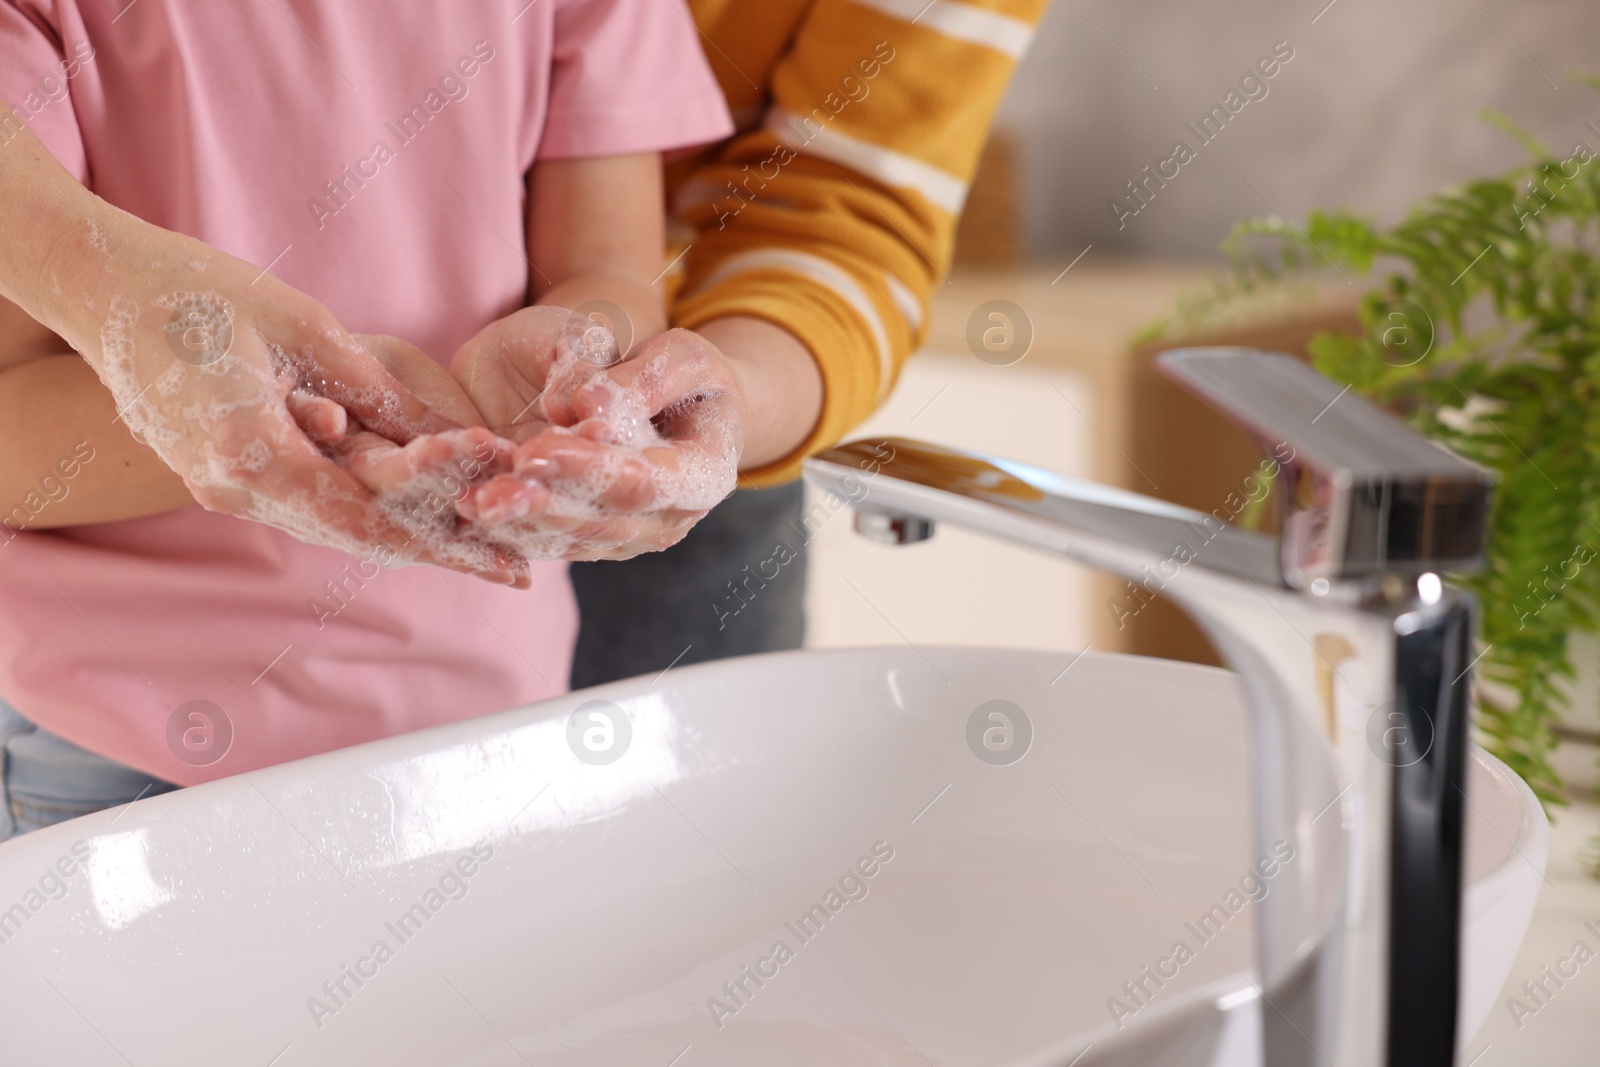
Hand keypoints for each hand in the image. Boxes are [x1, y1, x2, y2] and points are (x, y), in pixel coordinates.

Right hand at [56, 221, 525, 584]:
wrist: (103, 290)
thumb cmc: (202, 290)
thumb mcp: (309, 332)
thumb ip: (381, 396)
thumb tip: (459, 439)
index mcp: (254, 457)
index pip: (371, 523)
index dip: (448, 546)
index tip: (511, 565)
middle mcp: (237, 491)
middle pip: (359, 539)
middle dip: (443, 552)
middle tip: (517, 569)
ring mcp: (224, 492)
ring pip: (336, 528)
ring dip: (410, 535)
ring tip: (484, 546)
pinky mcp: (222, 479)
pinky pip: (310, 505)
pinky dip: (368, 511)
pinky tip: (420, 513)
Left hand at [449, 313, 745, 560]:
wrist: (669, 404)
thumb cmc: (678, 373)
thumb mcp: (679, 354)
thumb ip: (642, 377)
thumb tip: (588, 408)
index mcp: (706, 474)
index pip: (646, 480)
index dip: (593, 468)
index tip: (539, 448)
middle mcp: (671, 519)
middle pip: (604, 520)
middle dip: (546, 504)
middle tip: (493, 489)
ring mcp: (631, 538)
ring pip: (570, 539)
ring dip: (519, 523)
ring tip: (473, 502)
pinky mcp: (593, 542)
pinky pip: (548, 543)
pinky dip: (509, 530)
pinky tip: (469, 510)